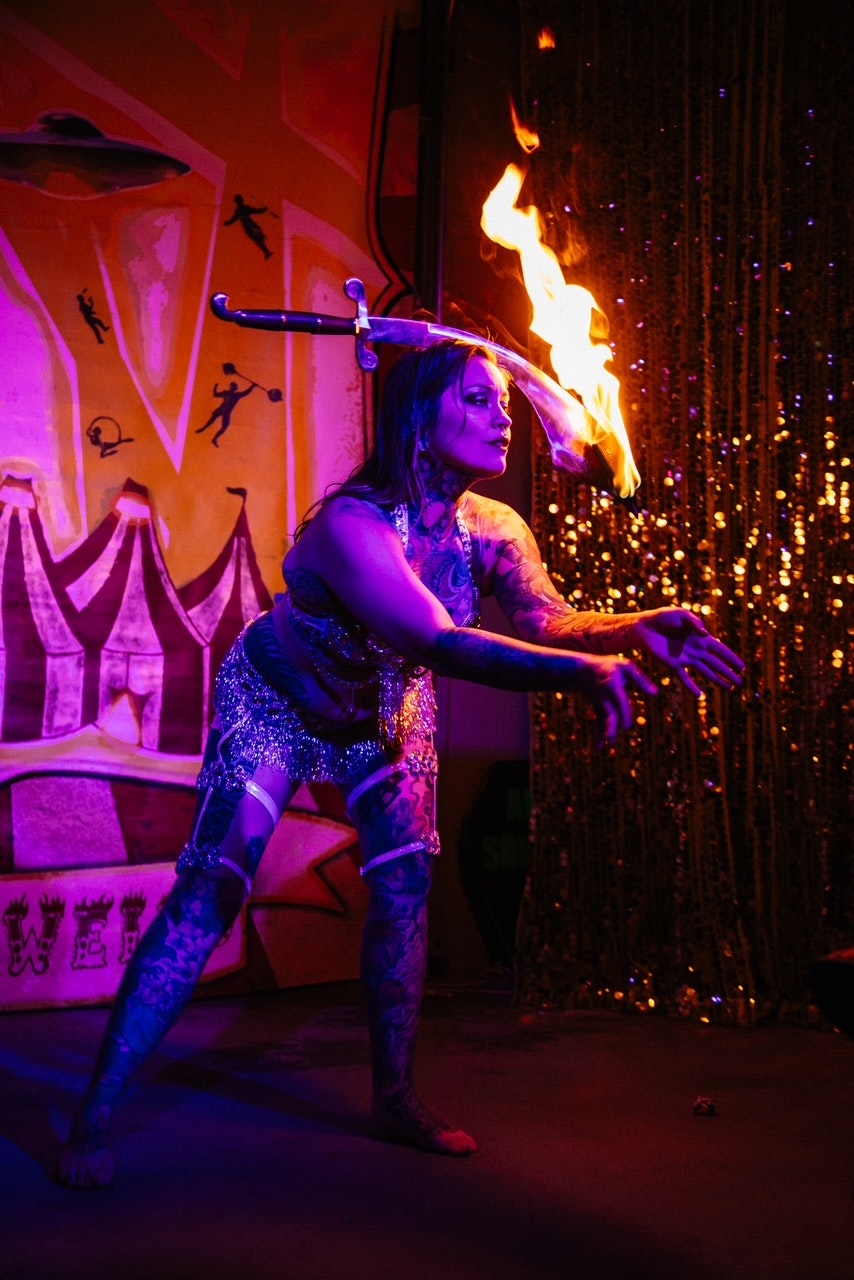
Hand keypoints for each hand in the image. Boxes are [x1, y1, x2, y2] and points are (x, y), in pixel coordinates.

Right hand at [575, 653, 658, 748]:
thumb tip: (656, 694)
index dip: (623, 714)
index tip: (627, 728)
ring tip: (602, 750)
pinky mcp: (598, 710)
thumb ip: (640, 680)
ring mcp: (600, 705)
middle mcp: (605, 698)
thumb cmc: (608, 666)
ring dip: (602, 735)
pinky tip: (598, 749)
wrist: (582, 670)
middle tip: (611, 741)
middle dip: (609, 728)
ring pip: (602, 722)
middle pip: (608, 714)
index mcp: (613, 686)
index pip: (620, 702)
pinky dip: (597, 736)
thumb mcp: (625, 666)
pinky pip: (597, 724)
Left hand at [630, 608, 744, 697]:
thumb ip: (693, 623)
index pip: (720, 650)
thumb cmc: (663, 617)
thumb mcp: (680, 615)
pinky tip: (698, 695)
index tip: (742, 668)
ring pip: (705, 671)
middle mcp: (696, 649)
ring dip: (717, 680)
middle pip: (716, 663)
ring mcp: (686, 658)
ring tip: (729, 688)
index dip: (731, 659)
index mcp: (701, 637)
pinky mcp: (673, 664)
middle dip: (729, 673)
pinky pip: (684, 678)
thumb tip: (705, 635)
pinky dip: (691, 686)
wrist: (644, 626)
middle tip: (740, 683)